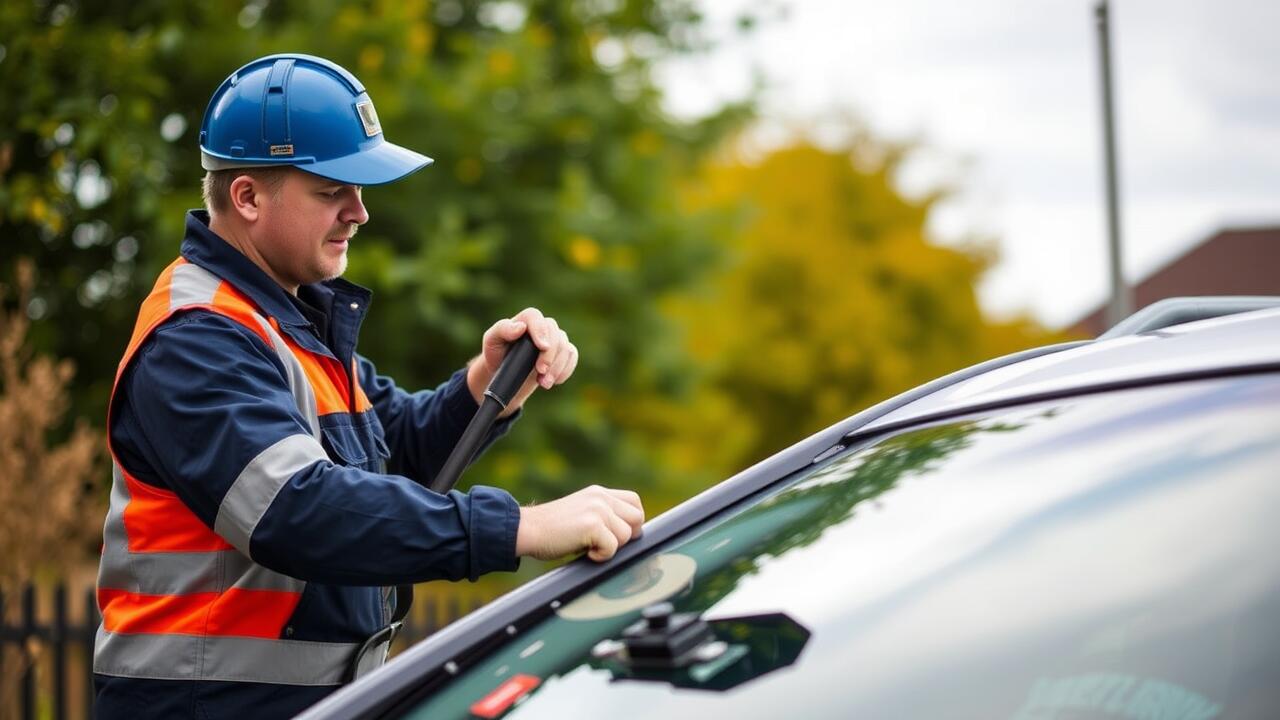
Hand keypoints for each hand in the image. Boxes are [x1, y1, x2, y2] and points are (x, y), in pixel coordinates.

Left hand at [467, 308, 577, 416]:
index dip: (541, 330)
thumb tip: (520, 327)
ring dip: (557, 368)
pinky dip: (564, 371)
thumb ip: (502, 330)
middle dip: (550, 356)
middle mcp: (543, 326)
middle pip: (555, 334)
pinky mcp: (564, 351)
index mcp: (525, 320)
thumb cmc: (497, 354)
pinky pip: (572, 357)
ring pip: (565, 348)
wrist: (507, 373)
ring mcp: (556, 338)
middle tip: (541, 373)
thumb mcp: (492, 341)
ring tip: (544, 383)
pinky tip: (553, 380)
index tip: (542, 347)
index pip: (535, 317)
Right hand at [516, 485, 644, 561]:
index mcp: (599, 493)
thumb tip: (627, 534)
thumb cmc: (550, 528)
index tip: (618, 534)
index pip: (634, 502)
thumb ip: (602, 515)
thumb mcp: (581, 512)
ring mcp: (598, 510)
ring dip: (611, 548)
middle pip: (637, 518)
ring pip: (627, 535)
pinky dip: (601, 556)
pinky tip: (586, 552)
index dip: (632, 521)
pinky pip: (613, 547)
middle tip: (605, 544)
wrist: (527, 529)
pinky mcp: (593, 525)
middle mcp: (601, 497)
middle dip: (626, 536)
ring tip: (590, 547)